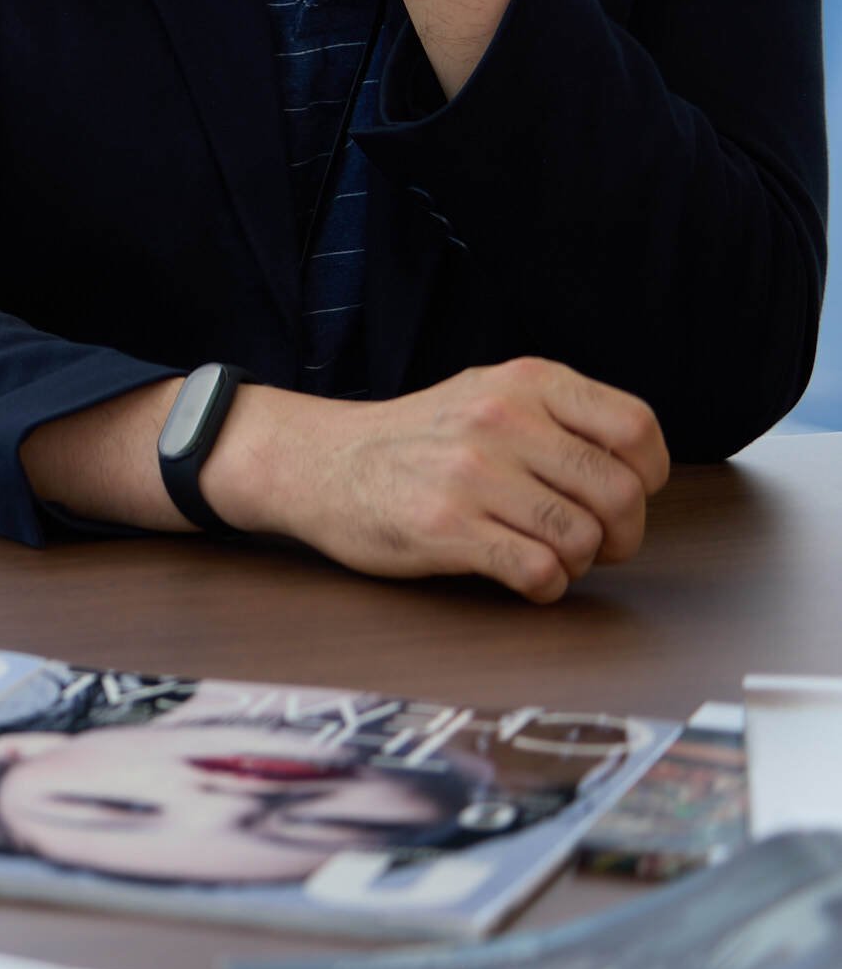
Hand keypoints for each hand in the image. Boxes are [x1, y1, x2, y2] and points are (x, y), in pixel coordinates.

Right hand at [213, 360, 669, 602]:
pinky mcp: (445, 527)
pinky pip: (539, 571)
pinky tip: (522, 575)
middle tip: (598, 543)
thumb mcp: (488, 395)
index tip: (627, 493)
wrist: (319, 462)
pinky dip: (545, 586)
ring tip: (549, 556)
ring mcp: (471, 474)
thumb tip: (638, 471)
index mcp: (523, 382)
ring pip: (583, 538)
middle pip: (620, 493)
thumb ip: (559, 416)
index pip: (635, 429)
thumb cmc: (415, 439)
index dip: (648, 474)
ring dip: (578, 562)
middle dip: (623, 534)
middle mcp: (501, 420)